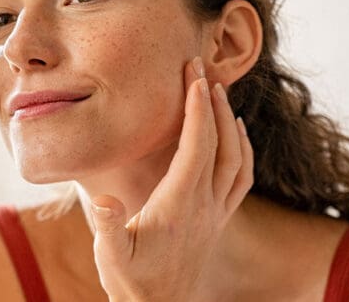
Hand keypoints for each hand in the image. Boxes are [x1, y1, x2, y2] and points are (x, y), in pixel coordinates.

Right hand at [89, 56, 253, 300]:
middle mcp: (205, 205)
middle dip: (212, 101)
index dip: (197, 107)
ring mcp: (216, 212)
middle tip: (201, 68)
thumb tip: (105, 198)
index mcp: (179, 204)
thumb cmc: (131, 283)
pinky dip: (243, 149)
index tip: (192, 75)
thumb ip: (109, 226)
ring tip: (218, 92)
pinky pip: (242, 177)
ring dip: (230, 121)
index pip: (196, 145)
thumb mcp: (111, 257)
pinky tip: (236, 134)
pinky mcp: (219, 220)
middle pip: (220, 143)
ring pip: (237, 158)